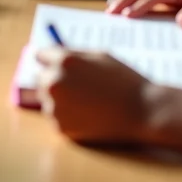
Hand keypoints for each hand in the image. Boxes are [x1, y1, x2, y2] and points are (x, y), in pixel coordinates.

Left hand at [36, 48, 161, 143]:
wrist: (141, 110)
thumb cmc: (123, 79)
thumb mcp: (99, 55)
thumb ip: (73, 55)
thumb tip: (51, 56)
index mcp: (64, 61)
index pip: (40, 55)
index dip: (50, 58)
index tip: (54, 62)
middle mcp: (54, 82)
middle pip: (40, 77)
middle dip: (54, 78)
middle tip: (76, 85)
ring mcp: (55, 106)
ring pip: (46, 98)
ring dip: (58, 98)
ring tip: (85, 100)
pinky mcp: (60, 127)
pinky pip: (56, 116)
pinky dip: (66, 115)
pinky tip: (87, 113)